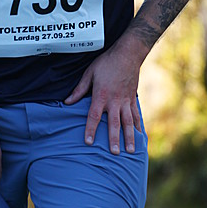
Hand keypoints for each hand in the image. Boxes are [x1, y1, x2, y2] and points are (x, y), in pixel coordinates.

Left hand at [64, 37, 143, 154]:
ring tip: (130, 151)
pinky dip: (137, 126)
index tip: (88, 142)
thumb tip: (67, 101)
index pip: (94, 116)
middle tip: (114, 153)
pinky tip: (139, 136)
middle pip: (114, 123)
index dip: (90, 129)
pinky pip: (136, 115)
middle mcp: (115, 101)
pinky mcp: (133, 99)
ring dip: (129, 137)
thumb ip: (79, 89)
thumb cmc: (106, 63)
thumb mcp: (89, 73)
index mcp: (101, 95)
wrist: (128, 54)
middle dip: (114, 139)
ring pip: (128, 122)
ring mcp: (126, 101)